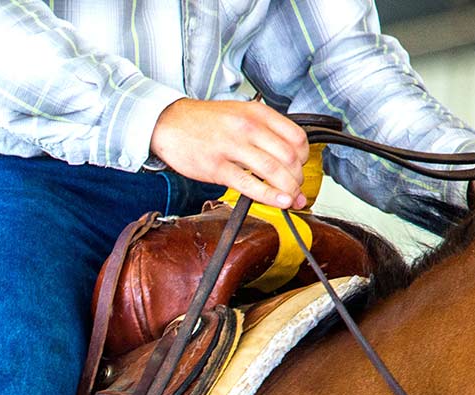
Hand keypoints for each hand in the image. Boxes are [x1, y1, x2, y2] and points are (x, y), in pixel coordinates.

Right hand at [151, 99, 310, 210]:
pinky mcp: (217, 168)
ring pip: (273, 171)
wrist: (169, 123)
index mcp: (257, 113)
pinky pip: (249, 184)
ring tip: (291, 199)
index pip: (296, 137)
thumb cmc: (204, 121)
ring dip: (288, 189)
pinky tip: (279, 202)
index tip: (300, 167)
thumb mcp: (240, 112)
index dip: (304, 157)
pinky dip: (269, 196)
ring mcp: (232, 148)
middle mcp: (248, 128)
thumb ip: (263, 128)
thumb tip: (285, 153)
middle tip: (296, 189)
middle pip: (288, 157)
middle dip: (297, 178)